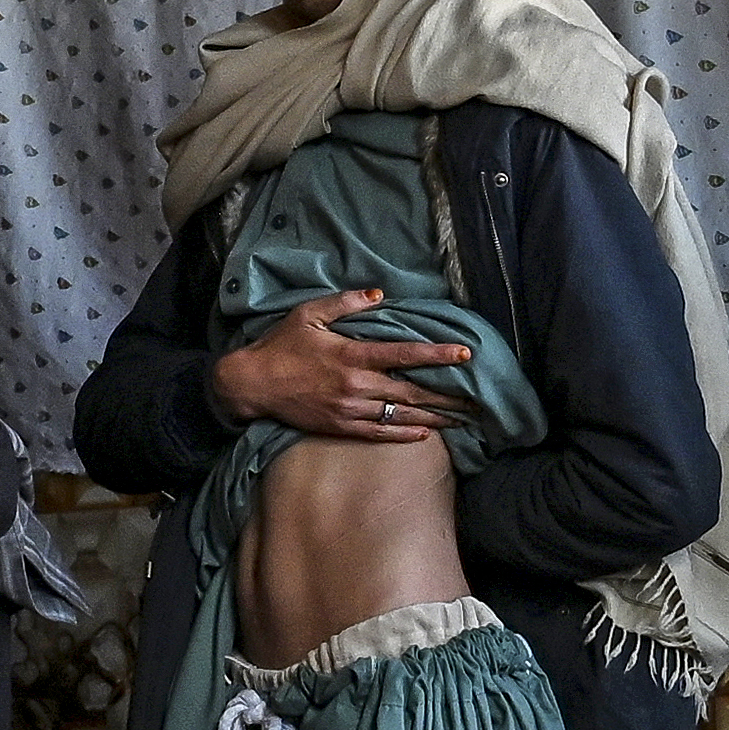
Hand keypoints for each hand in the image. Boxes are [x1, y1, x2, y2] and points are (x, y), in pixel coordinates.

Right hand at [205, 288, 469, 441]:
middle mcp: (355, 385)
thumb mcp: (309, 314)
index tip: (463, 354)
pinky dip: (404, 435)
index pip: (404, 354)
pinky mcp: (339, 427)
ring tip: (461, 419)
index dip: (436, 355)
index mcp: (351, 354)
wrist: (252, 385)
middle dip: (446, 394)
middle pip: (410, 391)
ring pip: (399, 416)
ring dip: (433, 418)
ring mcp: (348, 410)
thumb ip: (346, 303)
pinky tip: (426, 434)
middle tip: (476, 398)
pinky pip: (378, 434)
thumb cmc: (280, 345)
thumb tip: (379, 294)